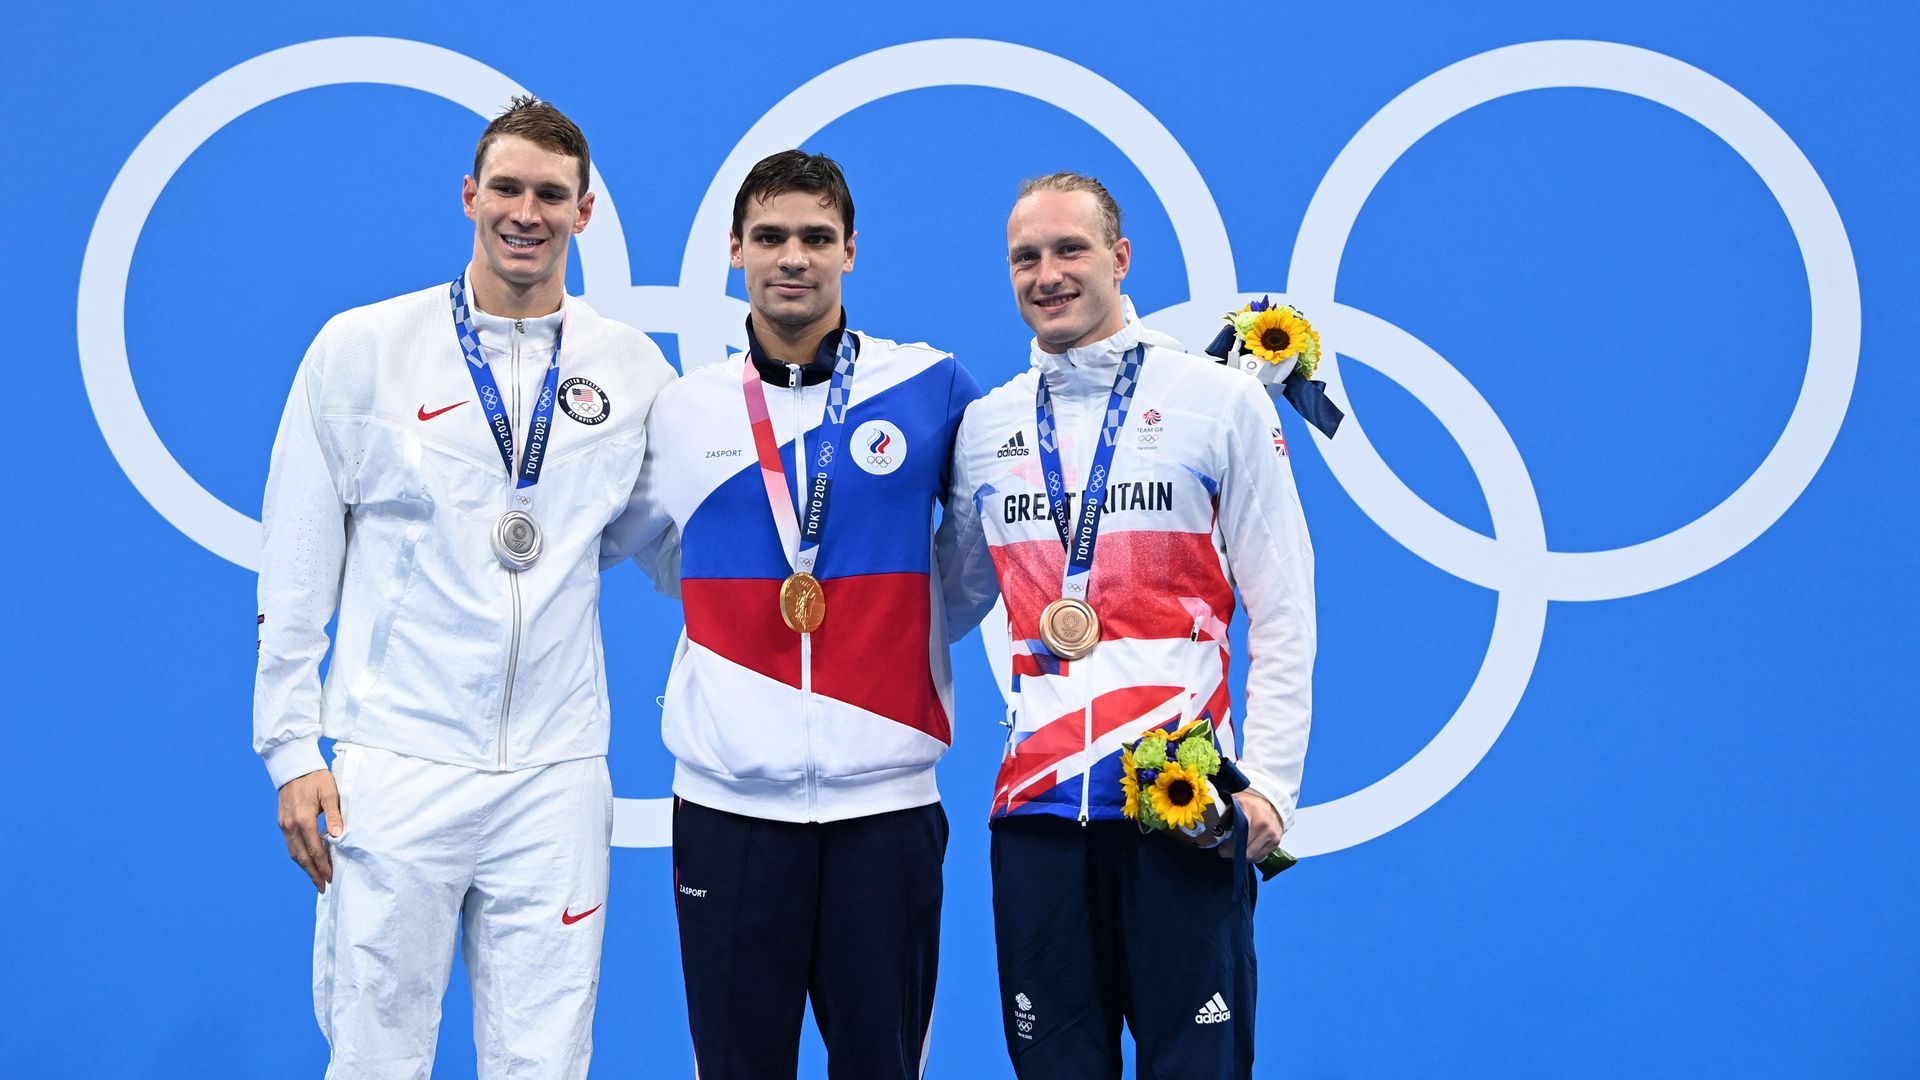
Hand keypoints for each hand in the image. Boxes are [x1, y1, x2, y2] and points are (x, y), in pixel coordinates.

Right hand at [277, 768, 341, 892]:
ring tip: (315, 879)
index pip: (315, 849)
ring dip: (304, 867)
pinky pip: (290, 845)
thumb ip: (333, 815)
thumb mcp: (329, 792)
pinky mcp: (282, 822)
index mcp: (304, 819)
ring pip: (293, 853)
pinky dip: (298, 856)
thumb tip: (338, 836)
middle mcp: (291, 825)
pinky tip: (306, 861)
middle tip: (323, 887)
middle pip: (301, 856)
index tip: (331, 877)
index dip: (323, 865)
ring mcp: (284, 825)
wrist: (293, 766)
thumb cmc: (316, 777)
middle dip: (313, 873)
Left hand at [1221, 791, 1282, 862]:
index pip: (1236, 835)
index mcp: (1250, 810)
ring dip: (1241, 856)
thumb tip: (1211, 829)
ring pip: (1251, 855)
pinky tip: (1246, 849)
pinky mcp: (1276, 841)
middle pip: (1244, 849)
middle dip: (1232, 853)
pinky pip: (1259, 856)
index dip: (1227, 846)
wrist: (1272, 803)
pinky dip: (1251, 856)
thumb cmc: (1250, 804)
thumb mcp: (1236, 803)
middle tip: (1225, 851)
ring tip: (1235, 849)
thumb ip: (1225, 815)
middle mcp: (1263, 823)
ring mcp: (1271, 833)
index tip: (1221, 847)